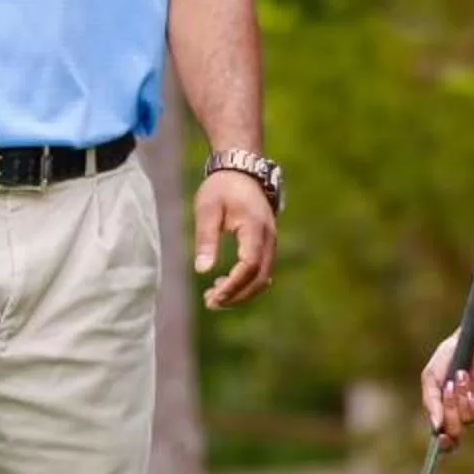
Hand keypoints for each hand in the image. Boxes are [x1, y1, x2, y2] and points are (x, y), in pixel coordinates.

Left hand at [195, 169, 277, 308]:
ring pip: (263, 277)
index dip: (233, 285)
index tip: (213, 296)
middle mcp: (269, 238)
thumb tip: (202, 270)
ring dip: (241, 292)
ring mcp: (271, 242)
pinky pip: (261, 270)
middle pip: (260, 278)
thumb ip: (206, 239)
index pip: (249, 265)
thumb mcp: (207, 210)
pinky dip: (246, 283)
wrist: (241, 171)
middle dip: (237, 295)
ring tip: (214, 297)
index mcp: (255, 228)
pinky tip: (224, 283)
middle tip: (210, 303)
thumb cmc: (221, 188)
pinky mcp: (267, 244)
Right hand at [421, 331, 473, 447]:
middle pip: (454, 434)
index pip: (444, 441)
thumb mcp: (431, 378)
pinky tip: (472, 392)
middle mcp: (460, 417)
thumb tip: (436, 427)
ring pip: (466, 422)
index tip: (441, 436)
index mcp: (443, 413)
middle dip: (449, 412)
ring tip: (461, 376)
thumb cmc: (448, 359)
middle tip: (448, 388)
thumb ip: (431, 402)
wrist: (471, 343)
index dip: (442, 445)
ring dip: (461, 399)